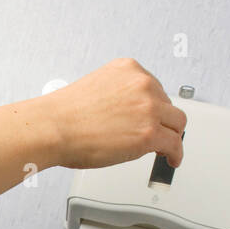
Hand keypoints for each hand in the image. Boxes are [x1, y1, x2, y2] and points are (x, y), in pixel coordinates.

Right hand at [47, 57, 187, 169]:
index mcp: (128, 69)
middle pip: (168, 105)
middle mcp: (142, 84)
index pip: (154, 87)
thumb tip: (128, 115)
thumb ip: (118, 95)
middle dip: (162, 121)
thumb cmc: (65, 114)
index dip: (153, 106)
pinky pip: (175, 144)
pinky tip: (172, 159)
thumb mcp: (97, 88)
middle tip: (157, 134)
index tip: (151, 116)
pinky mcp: (149, 133)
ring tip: (166, 148)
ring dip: (172, 136)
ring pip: (176, 123)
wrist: (52, 128)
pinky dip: (176, 154)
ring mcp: (148, 108)